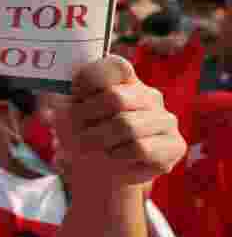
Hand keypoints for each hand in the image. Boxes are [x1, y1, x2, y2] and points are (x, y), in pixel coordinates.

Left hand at [59, 55, 184, 188]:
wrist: (102, 170)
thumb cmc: (85, 134)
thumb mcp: (67, 114)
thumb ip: (65, 103)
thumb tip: (61, 108)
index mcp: (124, 79)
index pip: (114, 66)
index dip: (88, 82)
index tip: (76, 99)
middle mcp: (149, 95)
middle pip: (115, 97)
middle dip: (87, 118)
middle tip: (78, 132)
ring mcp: (166, 119)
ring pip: (127, 126)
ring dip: (100, 141)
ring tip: (94, 148)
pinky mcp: (176, 145)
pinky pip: (140, 148)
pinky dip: (118, 156)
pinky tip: (116, 157)